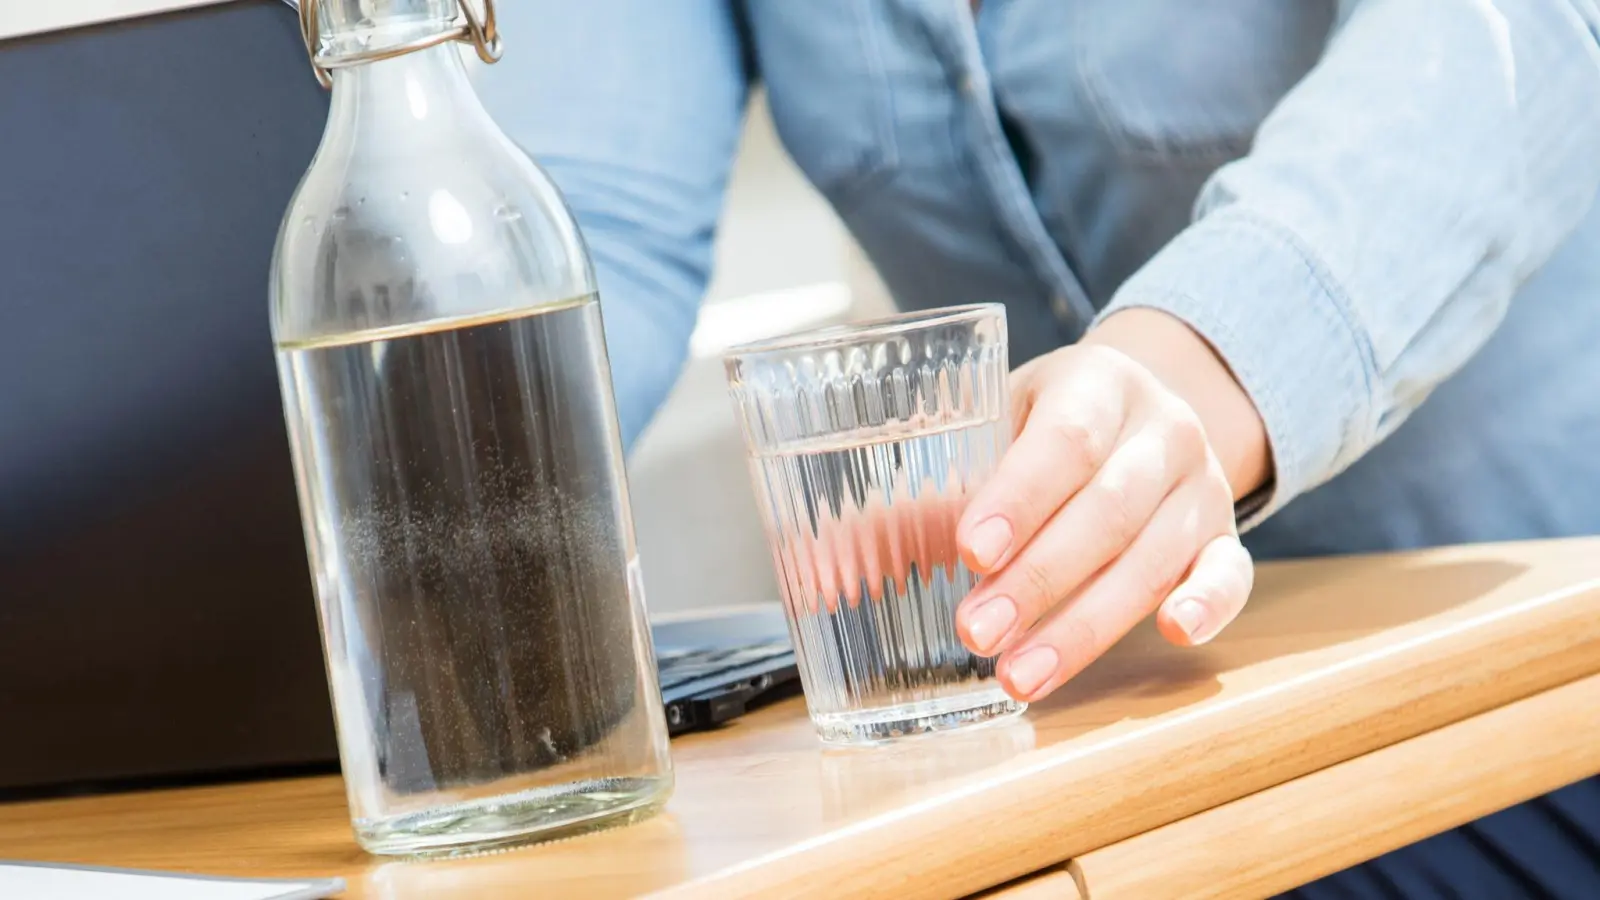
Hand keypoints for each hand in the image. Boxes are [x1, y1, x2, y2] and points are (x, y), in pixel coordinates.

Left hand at [954, 309, 1268, 701]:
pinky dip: (1208, 604)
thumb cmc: (1041, 428)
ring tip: (1021, 674)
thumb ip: (932, 484)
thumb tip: (842, 560)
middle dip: (1037, 579)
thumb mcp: (993, 423)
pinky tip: (1173, 635)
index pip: (1064, 440)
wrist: (1137, 412)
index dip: (1018, 498)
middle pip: (1107, 509)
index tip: (969, 551)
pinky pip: (1231, 573)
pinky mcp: (1225, 535)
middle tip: (976, 632)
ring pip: (1153, 556)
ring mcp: (1203, 484)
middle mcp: (1163, 428)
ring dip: (1086, 623)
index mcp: (1097, 382)